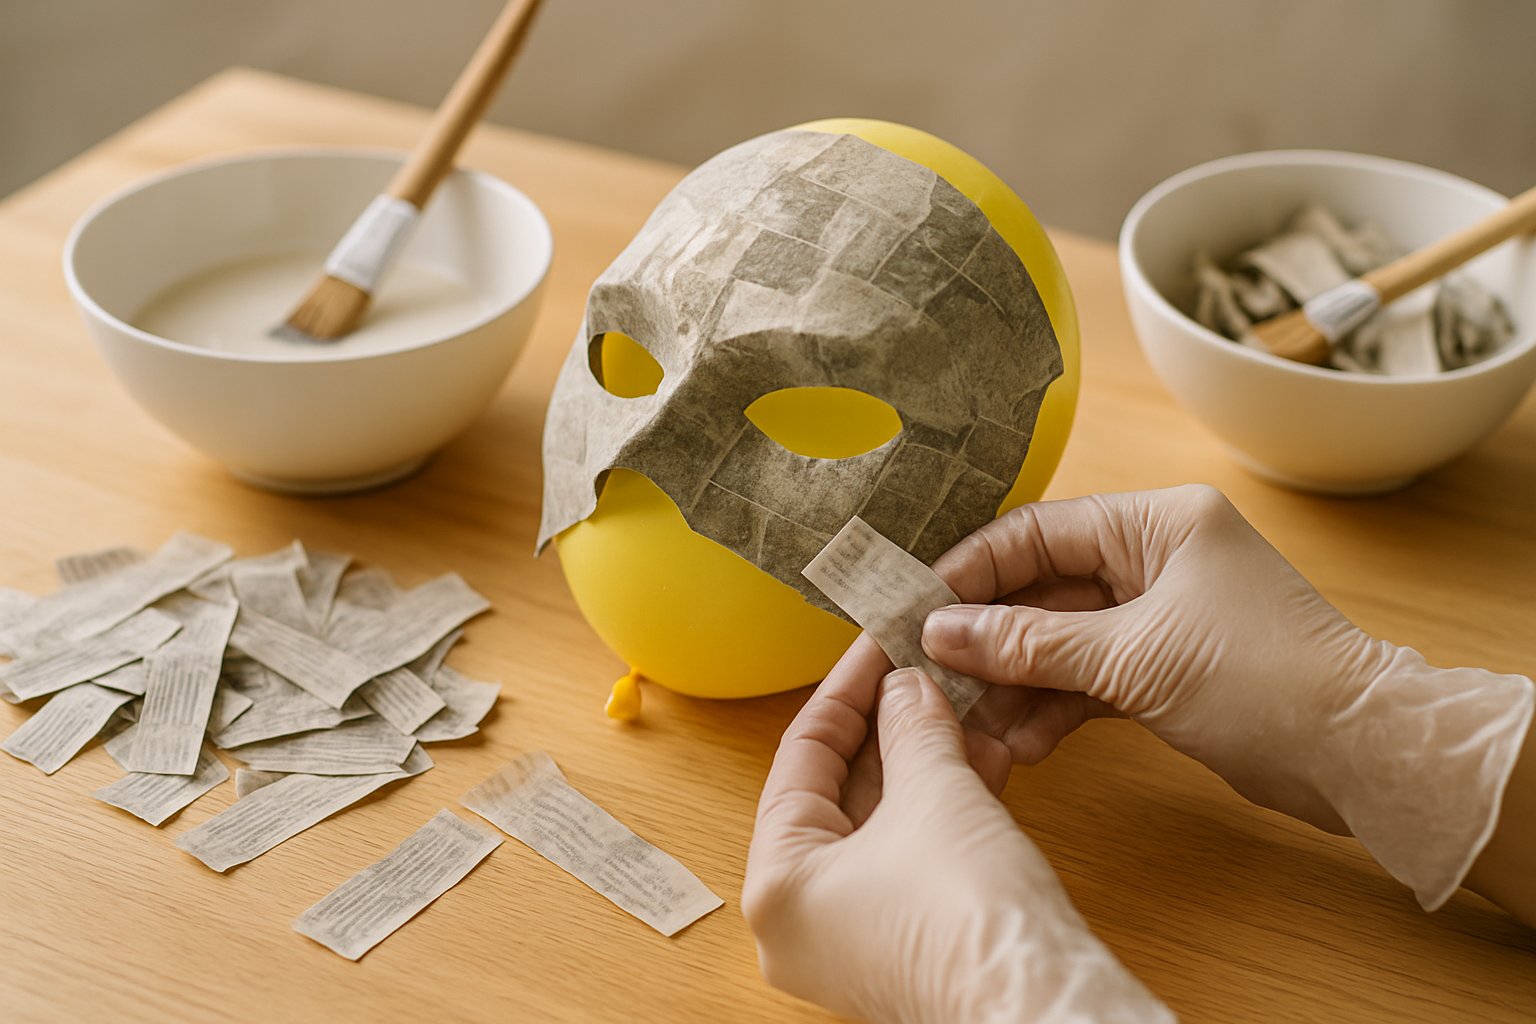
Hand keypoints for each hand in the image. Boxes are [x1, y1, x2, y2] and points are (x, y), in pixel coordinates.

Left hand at [743, 643, 1170, 1023]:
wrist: (1043, 1008)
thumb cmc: (967, 922)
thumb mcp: (935, 792)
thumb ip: (912, 726)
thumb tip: (906, 686)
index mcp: (777, 884)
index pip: (801, 756)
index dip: (847, 689)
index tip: (879, 643)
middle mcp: (802, 920)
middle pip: (840, 789)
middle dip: (891, 723)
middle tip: (921, 667)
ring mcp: (852, 938)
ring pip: (882, 821)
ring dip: (924, 759)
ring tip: (960, 702)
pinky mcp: (905, 944)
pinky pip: (911, 854)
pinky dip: (942, 805)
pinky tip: (983, 757)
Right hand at [920, 484, 1534, 909]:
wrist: (1359, 755)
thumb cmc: (1261, 680)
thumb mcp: (1132, 657)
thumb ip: (1030, 644)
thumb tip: (940, 632)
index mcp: (1158, 522)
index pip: (1041, 530)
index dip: (975, 568)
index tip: (919, 605)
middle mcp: (1158, 557)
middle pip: (1045, 586)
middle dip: (990, 634)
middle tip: (932, 670)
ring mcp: (1163, 613)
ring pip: (1063, 638)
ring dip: (1018, 680)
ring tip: (971, 721)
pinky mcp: (1168, 667)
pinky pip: (1091, 676)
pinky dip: (1056, 706)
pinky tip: (1019, 742)